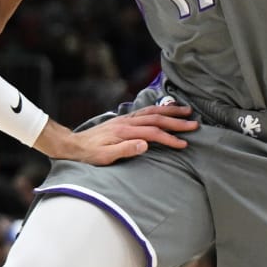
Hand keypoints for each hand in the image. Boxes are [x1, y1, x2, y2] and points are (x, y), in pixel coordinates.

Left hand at [37, 103, 196, 164]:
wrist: (72, 145)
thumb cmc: (88, 155)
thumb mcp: (104, 157)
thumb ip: (125, 150)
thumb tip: (145, 145)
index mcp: (124, 132)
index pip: (152, 133)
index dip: (169, 138)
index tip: (184, 144)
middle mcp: (126, 122)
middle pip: (156, 119)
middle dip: (176, 122)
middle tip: (194, 125)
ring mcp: (125, 119)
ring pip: (152, 112)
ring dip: (170, 112)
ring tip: (187, 111)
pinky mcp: (123, 119)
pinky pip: (145, 111)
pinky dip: (158, 109)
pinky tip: (165, 110)